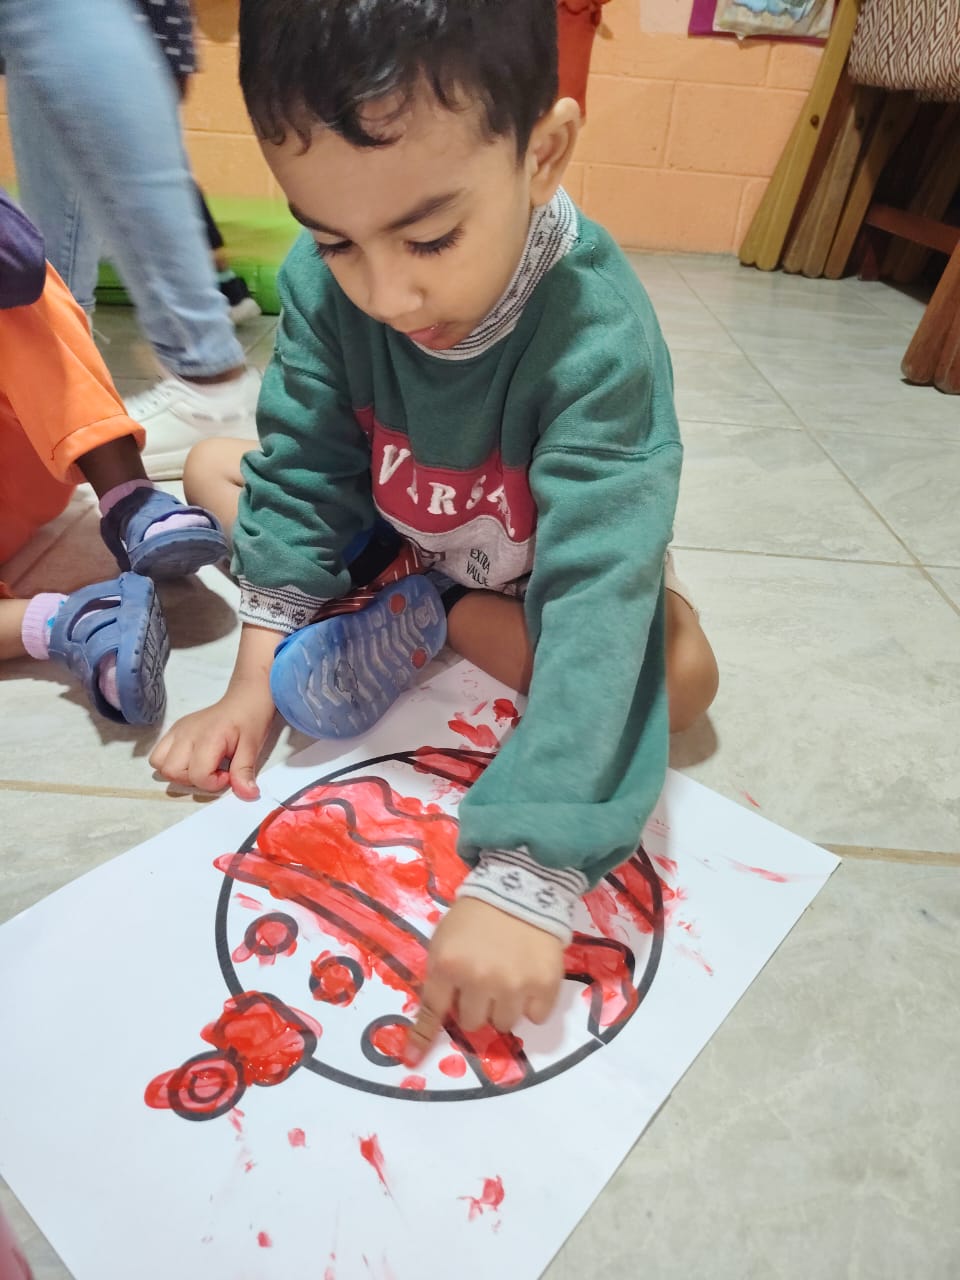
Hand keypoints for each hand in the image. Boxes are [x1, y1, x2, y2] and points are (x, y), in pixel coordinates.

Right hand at [149, 684, 274, 799]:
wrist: (244, 699)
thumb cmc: (250, 721)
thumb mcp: (253, 747)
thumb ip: (244, 772)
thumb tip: (247, 795)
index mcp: (208, 737)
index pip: (197, 775)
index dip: (213, 783)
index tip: (227, 774)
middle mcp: (186, 733)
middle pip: (171, 771)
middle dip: (192, 780)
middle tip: (213, 771)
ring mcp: (177, 731)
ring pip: (159, 764)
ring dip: (178, 773)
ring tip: (200, 767)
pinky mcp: (174, 731)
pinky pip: (158, 754)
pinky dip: (171, 763)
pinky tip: (192, 760)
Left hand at [404, 898, 564, 1065]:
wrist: (522, 889)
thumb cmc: (476, 915)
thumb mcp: (445, 939)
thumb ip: (439, 977)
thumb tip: (429, 1016)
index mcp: (448, 965)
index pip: (433, 1010)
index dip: (423, 1036)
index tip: (412, 1058)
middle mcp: (479, 979)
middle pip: (473, 1022)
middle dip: (477, 1005)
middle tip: (485, 981)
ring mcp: (514, 984)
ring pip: (504, 1023)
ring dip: (504, 1006)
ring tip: (509, 977)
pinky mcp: (545, 984)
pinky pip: (536, 1017)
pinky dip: (533, 1003)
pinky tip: (530, 978)